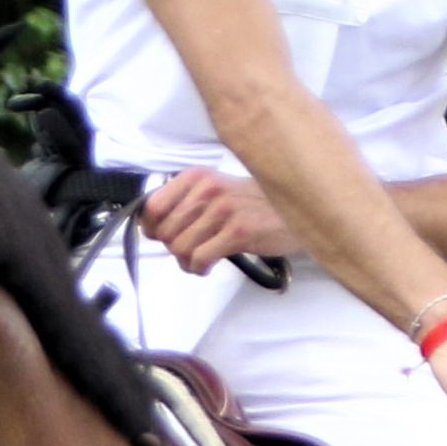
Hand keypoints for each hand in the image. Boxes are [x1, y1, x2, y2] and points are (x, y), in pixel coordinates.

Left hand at [137, 169, 299, 272]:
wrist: (294, 208)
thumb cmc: (254, 203)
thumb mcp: (216, 190)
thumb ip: (186, 202)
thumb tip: (153, 226)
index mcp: (198, 177)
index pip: (153, 206)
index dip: (152, 227)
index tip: (161, 236)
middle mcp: (207, 190)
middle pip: (165, 232)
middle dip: (173, 248)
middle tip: (189, 250)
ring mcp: (223, 210)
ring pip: (180, 248)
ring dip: (186, 261)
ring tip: (200, 259)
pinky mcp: (237, 232)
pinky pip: (200, 259)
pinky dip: (199, 268)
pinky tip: (208, 265)